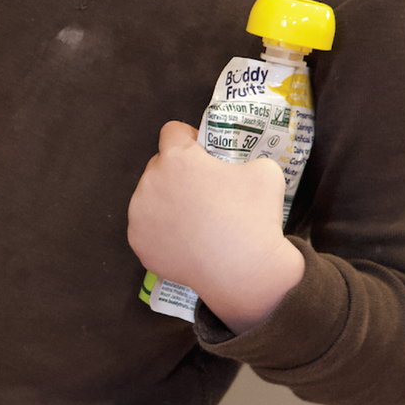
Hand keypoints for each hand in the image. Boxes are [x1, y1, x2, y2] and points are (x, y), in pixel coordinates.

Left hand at [127, 121, 305, 332]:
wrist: (244, 272)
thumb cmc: (254, 218)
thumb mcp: (266, 171)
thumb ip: (246, 160)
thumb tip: (241, 168)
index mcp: (177, 158)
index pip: (173, 132)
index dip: (190, 138)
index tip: (203, 153)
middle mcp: (151, 181)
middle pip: (160, 165)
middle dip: (179, 173)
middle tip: (204, 192)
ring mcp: (140, 213)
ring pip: (151, 196)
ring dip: (167, 201)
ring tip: (195, 220)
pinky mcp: (138, 242)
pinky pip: (147, 227)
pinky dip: (162, 231)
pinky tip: (185, 240)